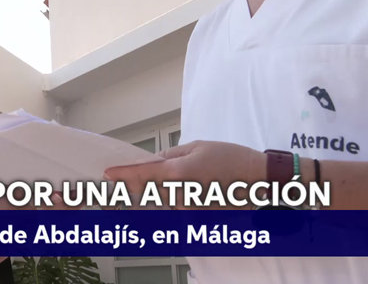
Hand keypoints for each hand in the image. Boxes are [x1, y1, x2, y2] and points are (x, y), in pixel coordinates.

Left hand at [103, 141, 264, 209]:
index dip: (122, 175)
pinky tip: (152, 206)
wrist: (259, 180)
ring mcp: (188, 211)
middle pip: (143, 196)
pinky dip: (160, 212)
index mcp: (177, 174)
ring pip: (156, 209)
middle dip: (125, 193)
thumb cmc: (231, 159)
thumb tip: (152, 163)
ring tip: (126, 199)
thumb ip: (170, 156)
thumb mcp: (196, 147)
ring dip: (141, 205)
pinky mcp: (197, 220)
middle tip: (109, 192)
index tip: (108, 173)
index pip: (141, 175)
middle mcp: (180, 196)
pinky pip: (173, 216)